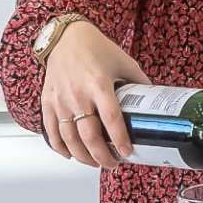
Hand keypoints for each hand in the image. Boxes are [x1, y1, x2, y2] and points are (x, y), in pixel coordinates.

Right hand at [33, 20, 139, 166]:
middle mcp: (78, 95)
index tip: (127, 152)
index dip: (120, 139)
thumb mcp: (124, 62)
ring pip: (69, 139)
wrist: (66, 37)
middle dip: (102, 156)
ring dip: (83, 157)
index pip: (111, 119)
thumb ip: (139, 82)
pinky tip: (70, 155)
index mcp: (99, 84)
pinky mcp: (48, 102)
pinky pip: (51, 131)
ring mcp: (61, 100)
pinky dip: (60, 147)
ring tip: (95, 162)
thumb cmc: (95, 48)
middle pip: (89, 136)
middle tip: (112, 164)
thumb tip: (154, 100)